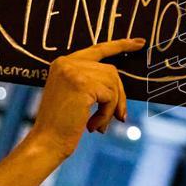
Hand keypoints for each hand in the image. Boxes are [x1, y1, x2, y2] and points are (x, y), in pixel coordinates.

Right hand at [28, 37, 145, 158]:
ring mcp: (74, 72)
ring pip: (113, 84)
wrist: (46, 142)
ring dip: (112, 108)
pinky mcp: (83, 84)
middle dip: (119, 95)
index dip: (120, 46)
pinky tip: (92, 126)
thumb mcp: (76, 96)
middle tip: (120, 117)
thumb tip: (120, 86)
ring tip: (100, 125)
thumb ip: (94, 83)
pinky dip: (106, 114)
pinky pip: (110, 97)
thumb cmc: (61, 124)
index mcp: (64, 63)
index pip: (98, 49)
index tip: (140, 43)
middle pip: (111, 71)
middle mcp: (67, 63)